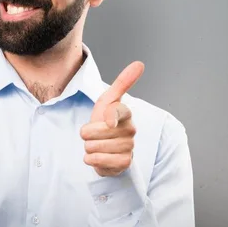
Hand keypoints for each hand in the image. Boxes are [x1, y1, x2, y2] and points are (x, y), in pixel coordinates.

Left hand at [80, 61, 144, 176]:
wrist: (104, 148)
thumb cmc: (104, 122)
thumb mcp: (107, 101)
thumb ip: (122, 83)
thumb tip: (140, 63)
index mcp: (126, 113)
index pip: (115, 111)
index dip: (106, 117)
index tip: (106, 121)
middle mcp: (131, 129)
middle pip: (95, 131)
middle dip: (87, 134)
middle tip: (93, 135)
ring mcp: (129, 147)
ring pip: (95, 146)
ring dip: (89, 147)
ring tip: (96, 145)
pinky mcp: (125, 163)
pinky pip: (99, 161)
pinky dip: (92, 160)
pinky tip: (98, 157)